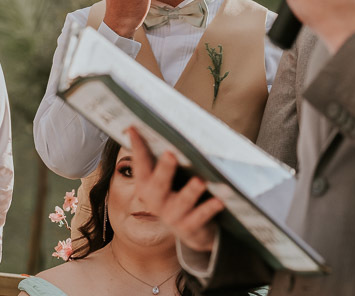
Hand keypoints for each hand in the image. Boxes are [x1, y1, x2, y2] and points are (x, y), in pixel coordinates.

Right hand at [128, 127, 223, 251]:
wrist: (192, 231)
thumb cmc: (178, 192)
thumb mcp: (167, 177)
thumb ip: (165, 157)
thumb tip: (171, 123)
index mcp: (146, 185)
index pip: (140, 164)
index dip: (137, 147)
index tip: (134, 128)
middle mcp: (155, 200)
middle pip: (158, 184)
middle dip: (164, 169)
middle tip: (170, 154)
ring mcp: (172, 215)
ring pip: (181, 202)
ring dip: (190, 192)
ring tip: (200, 181)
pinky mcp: (189, 227)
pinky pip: (200, 217)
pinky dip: (209, 208)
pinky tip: (220, 200)